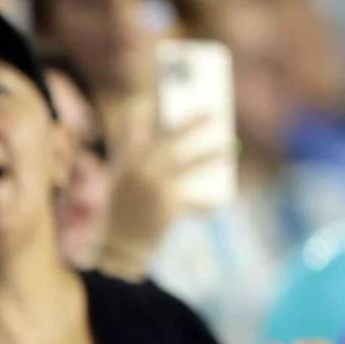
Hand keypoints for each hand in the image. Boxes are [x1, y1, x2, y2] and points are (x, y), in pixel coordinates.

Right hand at [97, 111, 223, 277]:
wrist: (116, 247)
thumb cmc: (123, 211)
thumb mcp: (123, 183)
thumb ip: (142, 163)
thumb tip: (178, 143)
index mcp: (125, 159)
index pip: (132, 121)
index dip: (143, 106)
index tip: (156, 96)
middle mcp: (140, 167)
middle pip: (172, 136)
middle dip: (194, 122)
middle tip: (214, 113)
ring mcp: (155, 186)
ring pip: (191, 163)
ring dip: (213, 153)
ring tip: (228, 147)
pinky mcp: (168, 206)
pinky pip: (195, 201)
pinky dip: (206, 204)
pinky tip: (219, 202)